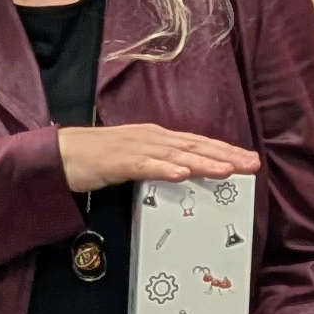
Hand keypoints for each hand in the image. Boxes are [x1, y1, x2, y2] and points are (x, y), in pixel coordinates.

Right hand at [56, 125, 258, 193]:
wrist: (61, 154)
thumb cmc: (99, 159)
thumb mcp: (138, 161)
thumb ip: (161, 165)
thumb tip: (187, 175)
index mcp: (159, 138)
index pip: (198, 144)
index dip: (225, 151)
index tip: (249, 160)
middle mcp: (153, 138)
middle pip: (195, 147)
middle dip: (226, 155)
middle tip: (252, 164)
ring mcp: (137, 148)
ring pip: (177, 155)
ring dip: (203, 162)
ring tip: (227, 170)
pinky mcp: (119, 161)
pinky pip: (146, 165)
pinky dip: (165, 168)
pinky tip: (182, 174)